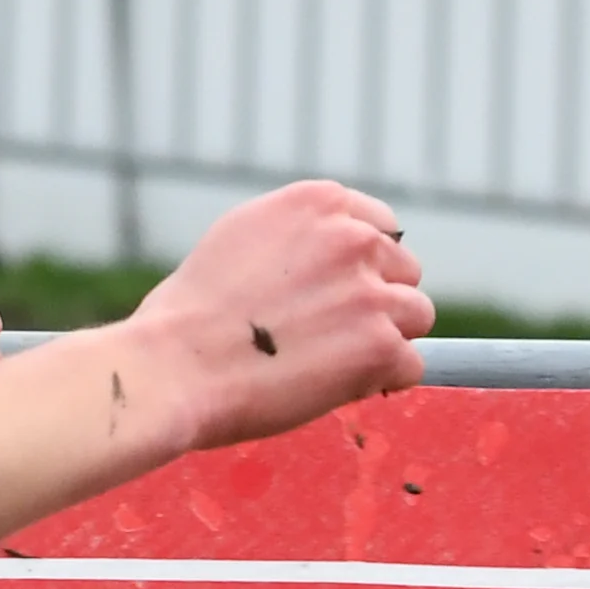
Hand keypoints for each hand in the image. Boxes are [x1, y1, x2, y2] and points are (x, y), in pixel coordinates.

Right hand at [125, 181, 430, 451]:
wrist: (174, 366)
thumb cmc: (189, 313)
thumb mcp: (242, 237)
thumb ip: (299, 236)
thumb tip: (331, 256)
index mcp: (319, 203)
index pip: (381, 228)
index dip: (364, 268)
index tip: (340, 295)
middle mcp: (353, 237)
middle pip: (404, 272)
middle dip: (378, 303)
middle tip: (328, 335)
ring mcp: (371, 292)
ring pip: (416, 317)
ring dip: (385, 342)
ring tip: (330, 363)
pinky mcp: (380, 345)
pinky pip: (411, 366)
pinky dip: (381, 382)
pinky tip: (334, 386)